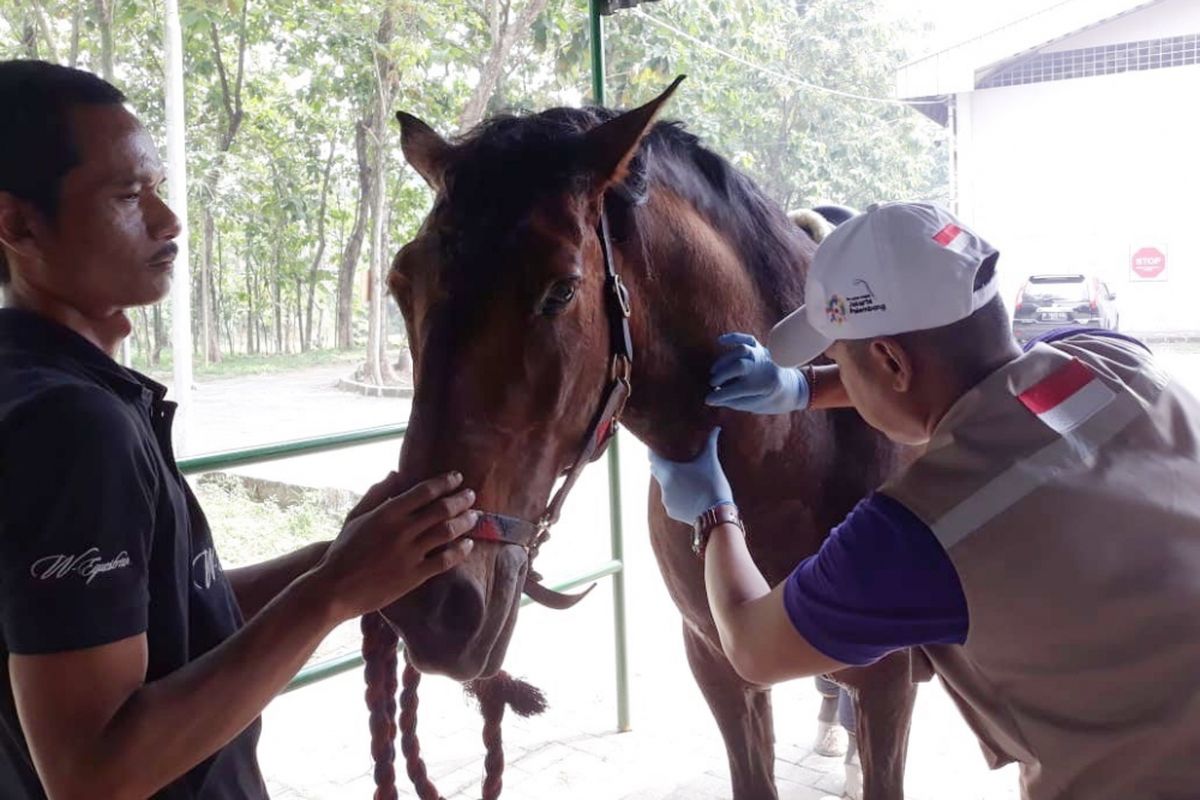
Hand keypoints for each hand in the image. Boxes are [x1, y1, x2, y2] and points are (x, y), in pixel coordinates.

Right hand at [316, 471, 477, 619]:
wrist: (335, 588)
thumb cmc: (343, 551)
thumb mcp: (356, 517)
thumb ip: (377, 493)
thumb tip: (395, 473)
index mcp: (388, 512)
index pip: (424, 491)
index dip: (444, 482)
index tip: (457, 477)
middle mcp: (402, 530)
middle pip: (441, 509)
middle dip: (461, 500)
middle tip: (472, 495)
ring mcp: (410, 553)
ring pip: (447, 532)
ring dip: (465, 521)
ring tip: (475, 516)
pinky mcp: (415, 575)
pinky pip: (445, 560)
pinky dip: (460, 550)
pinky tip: (468, 544)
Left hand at [649, 428, 733, 523]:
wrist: (717, 515)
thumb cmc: (713, 485)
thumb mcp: (712, 462)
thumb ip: (711, 443)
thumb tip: (716, 428)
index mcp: (668, 472)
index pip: (652, 457)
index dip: (653, 451)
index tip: (657, 445)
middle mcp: (663, 486)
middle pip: (657, 471)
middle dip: (663, 465)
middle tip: (673, 458)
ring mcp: (666, 501)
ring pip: (665, 486)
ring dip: (671, 481)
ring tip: (685, 477)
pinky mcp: (672, 512)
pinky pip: (670, 500)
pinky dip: (677, 496)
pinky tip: (689, 494)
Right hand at [705, 332, 809, 413]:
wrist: (794, 387)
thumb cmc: (773, 400)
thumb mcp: (755, 406)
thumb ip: (734, 402)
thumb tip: (712, 399)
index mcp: (766, 385)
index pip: (739, 389)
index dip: (721, 396)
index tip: (708, 400)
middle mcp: (766, 367)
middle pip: (739, 366)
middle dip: (722, 375)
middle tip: (713, 384)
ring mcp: (764, 355)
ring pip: (742, 351)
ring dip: (725, 361)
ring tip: (715, 371)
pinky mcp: (761, 348)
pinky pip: (747, 338)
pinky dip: (733, 338)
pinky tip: (720, 341)